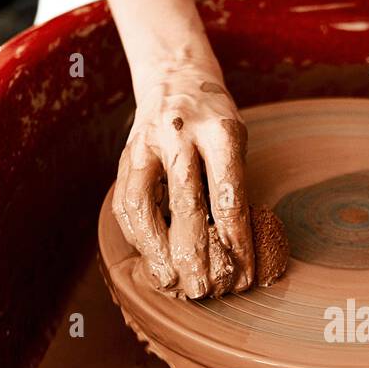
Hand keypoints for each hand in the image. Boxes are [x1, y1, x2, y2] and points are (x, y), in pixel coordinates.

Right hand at [112, 60, 252, 297]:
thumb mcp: (236, 143)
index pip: (228, 195)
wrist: (176, 77)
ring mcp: (147, 143)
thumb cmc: (214, 120)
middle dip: (194, 254)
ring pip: (143, 204)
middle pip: (185, 202)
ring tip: (169, 281)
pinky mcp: (126, 155)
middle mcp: (180, 133)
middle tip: (203, 289)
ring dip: (154, 251)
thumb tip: (235, 253)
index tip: (243, 274)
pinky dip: (137, 236)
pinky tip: (151, 258)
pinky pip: (125, 202)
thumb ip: (232, 188)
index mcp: (220, 130)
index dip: (235, 241)